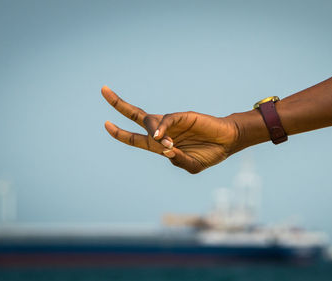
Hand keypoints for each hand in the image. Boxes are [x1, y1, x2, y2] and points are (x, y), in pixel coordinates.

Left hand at [101, 86, 256, 173]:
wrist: (227, 142)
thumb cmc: (209, 154)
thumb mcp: (191, 165)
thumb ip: (178, 160)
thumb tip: (165, 149)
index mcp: (160, 144)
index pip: (135, 138)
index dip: (120, 133)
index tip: (106, 124)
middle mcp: (163, 131)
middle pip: (136, 116)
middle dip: (119, 104)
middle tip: (103, 89)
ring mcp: (172, 122)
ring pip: (150, 121)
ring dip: (152, 133)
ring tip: (167, 144)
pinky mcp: (183, 116)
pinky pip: (167, 120)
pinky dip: (162, 128)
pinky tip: (163, 138)